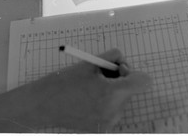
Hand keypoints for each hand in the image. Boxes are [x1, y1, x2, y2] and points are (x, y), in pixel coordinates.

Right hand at [21, 48, 151, 131]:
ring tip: (88, 89)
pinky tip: (86, 101)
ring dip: (110, 92)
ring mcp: (109, 124)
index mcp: (113, 93)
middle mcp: (114, 112)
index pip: (143, 82)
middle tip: (97, 76)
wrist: (43, 105)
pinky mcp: (102, 130)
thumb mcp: (90, 63)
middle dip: (118, 80)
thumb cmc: (65, 81)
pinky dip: (103, 104)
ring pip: (120, 101)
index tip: (119, 69)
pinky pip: (111, 111)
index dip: (133, 72)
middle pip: (129, 90)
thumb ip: (112, 58)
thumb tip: (124, 63)